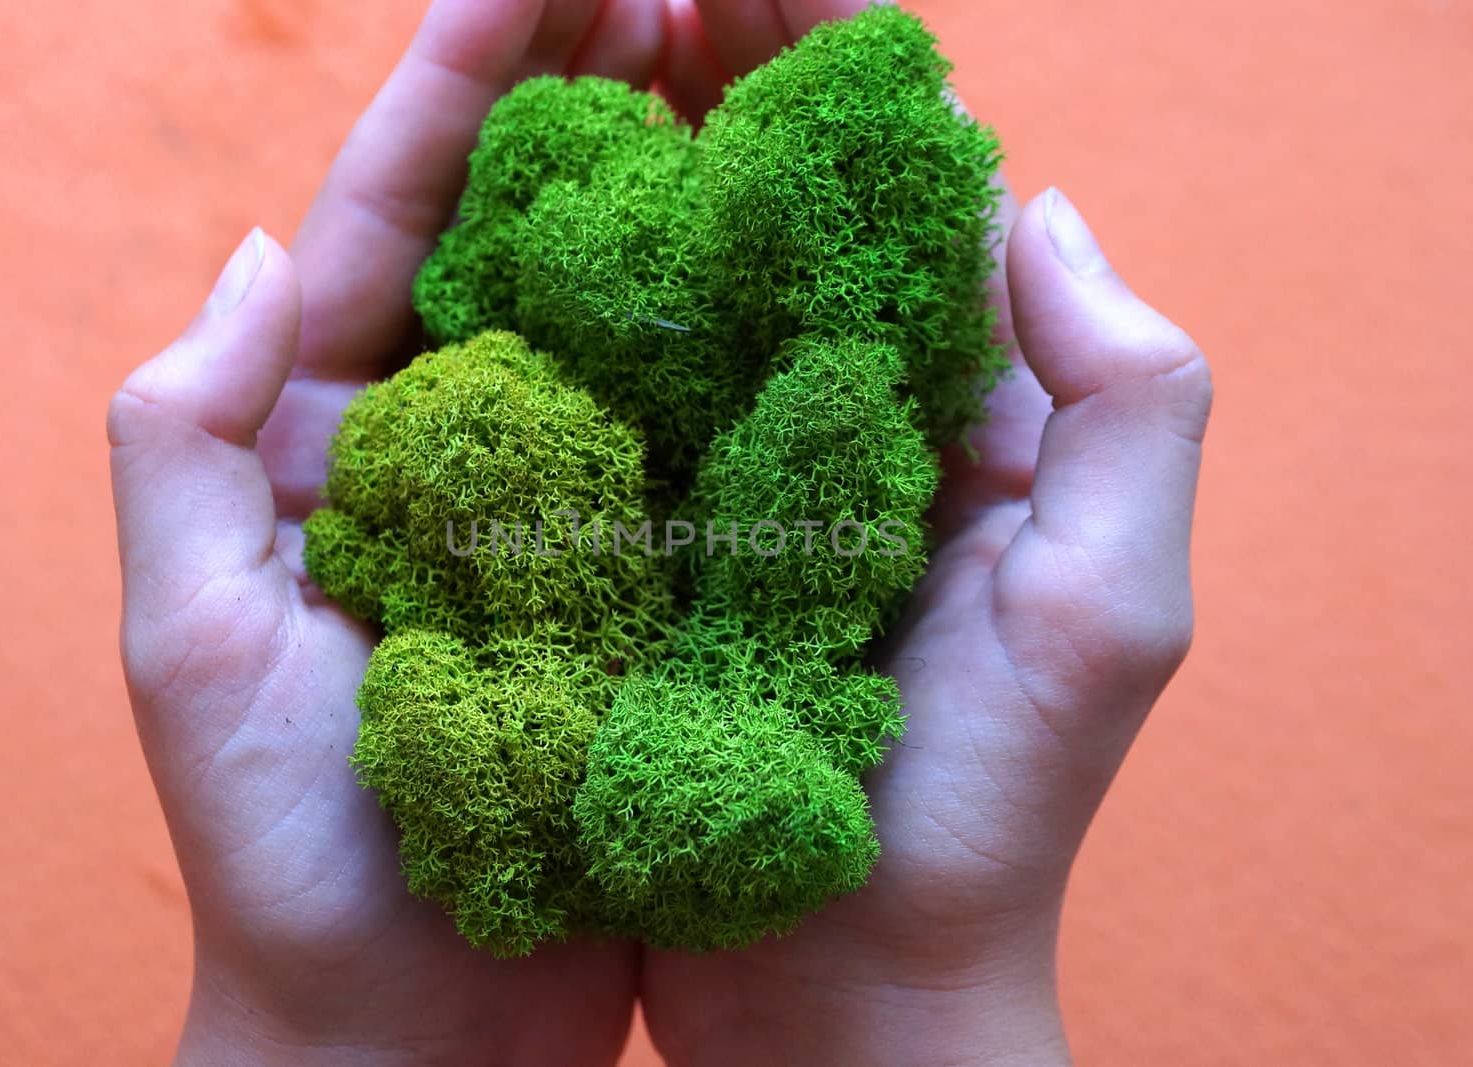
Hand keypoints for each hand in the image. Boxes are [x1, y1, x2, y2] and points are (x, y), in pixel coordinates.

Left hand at [107, 3, 663, 1063]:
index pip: (392, 213)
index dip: (464, 80)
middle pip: (511, 230)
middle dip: (576, 93)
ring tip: (731, 61)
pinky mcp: (640, 576)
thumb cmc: (290, 854)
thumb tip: (257, 248)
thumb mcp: (194, 642)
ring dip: (663, 182)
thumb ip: (186, 439)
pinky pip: (686, 427)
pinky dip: (726, 332)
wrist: (417, 1027)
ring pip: (612, 309)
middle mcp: (452, 448)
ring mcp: (556, 504)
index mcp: (335, 436)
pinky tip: (788, 250)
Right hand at [636, 6, 1212, 1064]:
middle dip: (722, 78)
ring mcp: (735, 482)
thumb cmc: (987, 818)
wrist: (847, 997)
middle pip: (781, 212)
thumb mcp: (1107, 608)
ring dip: (637, 160)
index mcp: (957, 412)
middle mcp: (844, 426)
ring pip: (683, 284)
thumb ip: (1122, 397)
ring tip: (572, 40)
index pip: (903, 193)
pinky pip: (605, 398)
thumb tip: (1033, 203)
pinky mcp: (645, 550)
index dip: (836, 67)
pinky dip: (569, 305)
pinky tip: (513, 221)